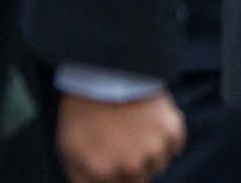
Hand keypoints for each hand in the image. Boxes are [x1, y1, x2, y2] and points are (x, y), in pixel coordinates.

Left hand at [56, 90, 185, 182]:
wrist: (100, 69)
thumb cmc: (81, 108)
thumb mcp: (66, 145)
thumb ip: (81, 178)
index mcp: (104, 173)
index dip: (112, 173)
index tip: (109, 154)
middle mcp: (132, 167)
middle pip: (139, 180)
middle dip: (129, 165)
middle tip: (119, 138)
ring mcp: (154, 149)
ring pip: (157, 165)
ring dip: (148, 152)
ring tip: (131, 126)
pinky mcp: (172, 130)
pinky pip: (174, 146)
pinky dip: (165, 137)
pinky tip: (148, 120)